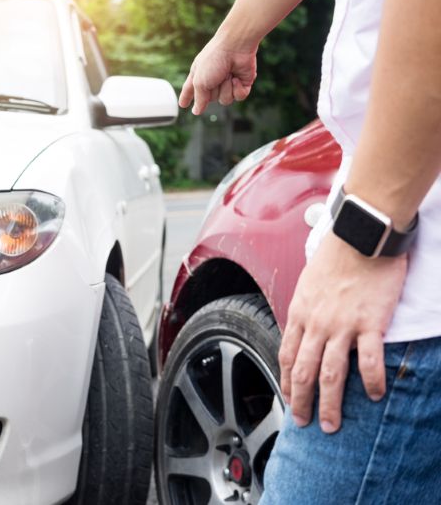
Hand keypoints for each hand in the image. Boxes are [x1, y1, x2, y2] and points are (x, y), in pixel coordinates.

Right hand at [179, 34, 257, 114]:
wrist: (236, 46)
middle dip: (214, 91)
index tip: (183, 104)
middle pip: (211, 99)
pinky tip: (237, 77)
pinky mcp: (242, 83)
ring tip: (228, 75)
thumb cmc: (214, 60)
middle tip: (217, 76)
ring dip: (226, 89)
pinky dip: (238, 89)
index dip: (187, 97)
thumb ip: (198, 99)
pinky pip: (239, 97)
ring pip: (226, 100)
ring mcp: (228, 82)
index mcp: (199, 76)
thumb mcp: (200, 82)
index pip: (190, 90)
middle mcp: (213, 80)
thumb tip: (196, 111)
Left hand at [279, 233, 406, 433]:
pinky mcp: (369, 323)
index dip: (285, 380)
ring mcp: (342, 325)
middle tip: (304, 422)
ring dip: (330, 404)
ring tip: (332, 425)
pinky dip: (372, 381)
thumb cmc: (337, 254)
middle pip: (303, 371)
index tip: (288, 396)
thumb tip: (307, 325)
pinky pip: (370, 360)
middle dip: (301, 401)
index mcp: (300, 312)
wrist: (360, 236)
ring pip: (329, 374)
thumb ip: (307, 307)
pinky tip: (376, 395)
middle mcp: (316, 323)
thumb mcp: (309, 282)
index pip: (286, 355)